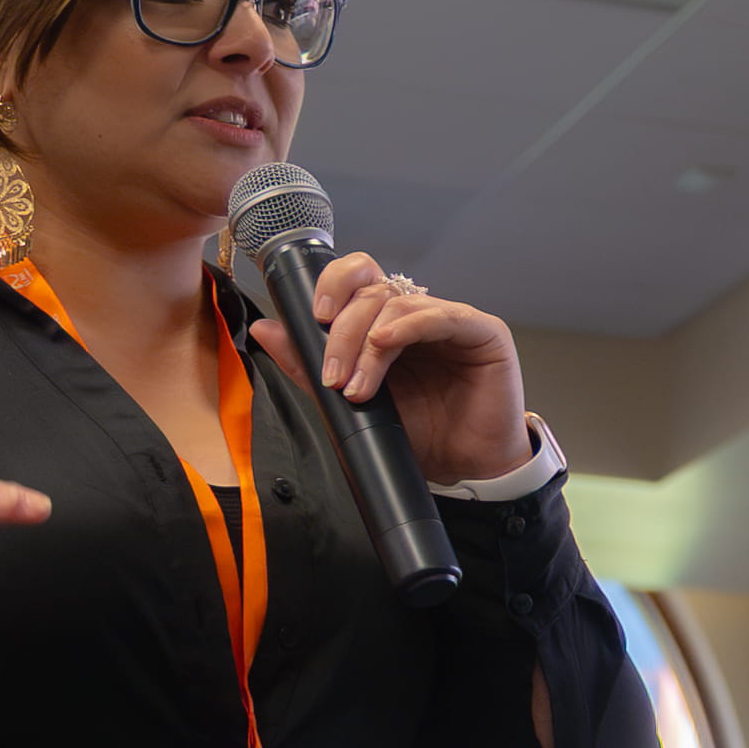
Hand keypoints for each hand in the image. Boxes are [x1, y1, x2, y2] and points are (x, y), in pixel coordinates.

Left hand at [255, 249, 531, 490]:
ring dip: (367, 344)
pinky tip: (385, 344)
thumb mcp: (350, 402)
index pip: (360, 278)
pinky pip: (441, 314)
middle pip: (371, 292)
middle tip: (333, 375)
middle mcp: (418, 314)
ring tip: (359, 387)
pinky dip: (406, 326)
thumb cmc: (418, 435)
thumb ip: (309, 366)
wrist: (464, 469)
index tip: (314, 319)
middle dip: (341, 333)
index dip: (333, 285)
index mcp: (389, 322)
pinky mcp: (482, 331)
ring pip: (397, 304)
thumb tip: (266, 329)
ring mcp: (451, 319)